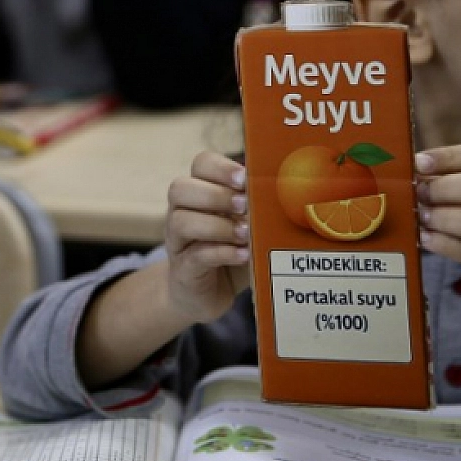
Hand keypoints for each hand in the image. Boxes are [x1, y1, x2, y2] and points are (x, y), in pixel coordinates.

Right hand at [163, 151, 250, 323]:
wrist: (206, 296)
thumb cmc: (231, 254)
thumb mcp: (246, 227)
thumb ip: (258, 212)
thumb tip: (283, 198)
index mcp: (199, 194)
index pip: (200, 165)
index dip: (220, 167)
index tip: (244, 179)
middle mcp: (181, 212)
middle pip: (180, 188)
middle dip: (215, 194)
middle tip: (244, 206)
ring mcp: (178, 241)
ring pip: (181, 221)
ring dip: (217, 225)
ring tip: (245, 234)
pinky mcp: (183, 269)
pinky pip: (196, 255)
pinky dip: (222, 253)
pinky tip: (243, 255)